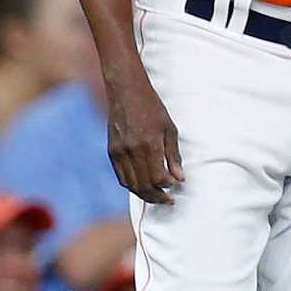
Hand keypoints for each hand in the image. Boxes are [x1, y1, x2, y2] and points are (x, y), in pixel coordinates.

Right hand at [104, 70, 183, 206]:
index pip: (158, 178)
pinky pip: (121, 176)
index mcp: (149, 144)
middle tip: (167, 199)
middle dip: (157, 197)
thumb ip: (173, 155)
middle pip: (144, 186)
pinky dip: (131, 185)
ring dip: (144, 194)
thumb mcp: (169, 128)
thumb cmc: (151, 107)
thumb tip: (179, 178)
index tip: (175, 188)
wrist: (126, 91)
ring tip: (155, 195)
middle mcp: (132, 151)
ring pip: (131, 184)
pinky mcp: (112, 151)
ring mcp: (120, 152)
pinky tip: (141, 185)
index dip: (168, 187)